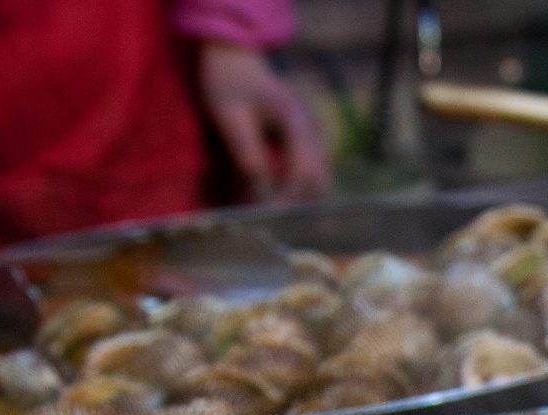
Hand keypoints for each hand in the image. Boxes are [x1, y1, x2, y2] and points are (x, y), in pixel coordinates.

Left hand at [193, 40, 327, 201]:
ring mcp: (317, 136)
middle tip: (264, 222)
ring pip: (319, 183)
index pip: (302, 174)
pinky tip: (274, 198)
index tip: (262, 217)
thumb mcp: (228, 116)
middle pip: (318, 183)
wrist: (235, 60)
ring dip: (297, 202)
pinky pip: (313, 176)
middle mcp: (315, 129)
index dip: (285, 200)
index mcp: (296, 121)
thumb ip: (246, 153)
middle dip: (293, 206)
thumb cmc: (228, 84)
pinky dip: (297, 192)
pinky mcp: (312, 142)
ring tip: (268, 213)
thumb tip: (260, 193)